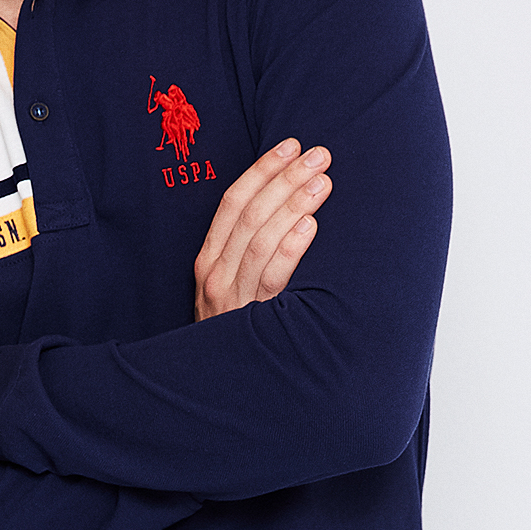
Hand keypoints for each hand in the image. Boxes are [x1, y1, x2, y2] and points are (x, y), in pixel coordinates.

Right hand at [193, 139, 330, 319]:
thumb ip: (245, 249)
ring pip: (261, 239)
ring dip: (293, 205)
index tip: (291, 145)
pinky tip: (310, 226)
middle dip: (285, 179)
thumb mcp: (229, 286)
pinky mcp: (253, 322)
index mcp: (207, 259)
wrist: (221, 385)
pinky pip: (272, 278)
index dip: (262, 170)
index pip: (233, 202)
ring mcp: (232, 298)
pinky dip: (290, 248)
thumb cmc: (234, 329)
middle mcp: (215, 275)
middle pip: (250, 214)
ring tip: (323, 182)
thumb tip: (285, 202)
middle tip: (319, 156)